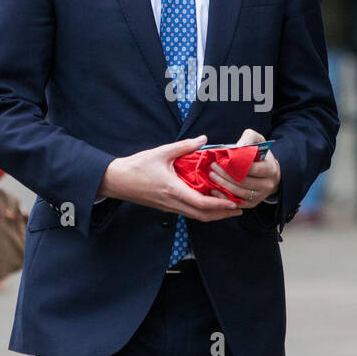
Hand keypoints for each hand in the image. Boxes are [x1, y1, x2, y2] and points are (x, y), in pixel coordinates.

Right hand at [97, 135, 244, 221]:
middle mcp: (173, 203)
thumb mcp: (161, 152)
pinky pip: (188, 212)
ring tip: (229, 208)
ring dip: (214, 214)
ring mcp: (169, 207)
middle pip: (203, 216)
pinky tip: (210, 203)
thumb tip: (203, 139)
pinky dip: (202, 211)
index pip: (202, 204)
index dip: (221, 205)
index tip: (235, 203)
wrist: (116, 181)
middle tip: (239, 209)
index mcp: (173, 190)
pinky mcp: (166, 206)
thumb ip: (184, 146)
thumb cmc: (136, 166)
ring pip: (196, 216)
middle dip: (223, 214)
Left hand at [205, 129, 280, 208]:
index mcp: (270, 169)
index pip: (251, 168)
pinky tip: (214, 190)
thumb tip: (238, 147)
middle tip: (213, 166)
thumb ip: (248, 138)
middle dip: (225, 174)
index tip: (222, 159)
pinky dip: (224, 197)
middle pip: (243, 181)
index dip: (235, 164)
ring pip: (239, 193)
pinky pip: (237, 202)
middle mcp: (267, 184)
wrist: (269, 172)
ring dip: (223, 184)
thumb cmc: (260, 154)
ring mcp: (260, 196)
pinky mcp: (253, 204)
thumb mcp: (257, 140)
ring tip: (212, 175)